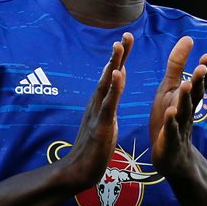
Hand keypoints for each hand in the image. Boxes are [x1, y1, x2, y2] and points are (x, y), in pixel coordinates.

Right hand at [60, 32, 131, 189]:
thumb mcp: (105, 121)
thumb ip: (109, 103)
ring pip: (106, 84)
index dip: (120, 58)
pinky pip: (108, 104)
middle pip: (109, 74)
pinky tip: (118, 75)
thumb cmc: (93, 148)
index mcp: (101, 103)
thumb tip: (115, 87)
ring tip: (119, 46)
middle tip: (126, 34)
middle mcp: (97, 103)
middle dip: (118, 54)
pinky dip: (113, 89)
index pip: (113, 76)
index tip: (128, 39)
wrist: (78, 171)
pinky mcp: (101, 125)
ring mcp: (98, 113)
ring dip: (113, 64)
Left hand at [150, 36, 206, 175]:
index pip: (198, 84)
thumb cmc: (170, 118)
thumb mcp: (171, 88)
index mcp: (187, 99)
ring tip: (186, 85)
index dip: (203, 72)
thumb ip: (178, 65)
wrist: (172, 157)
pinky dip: (171, 123)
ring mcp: (179, 127)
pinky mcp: (168, 141)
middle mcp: (186, 111)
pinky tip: (170, 113)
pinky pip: (170, 131)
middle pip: (194, 95)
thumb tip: (189, 37)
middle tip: (202, 67)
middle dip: (197, 81)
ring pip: (184, 111)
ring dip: (186, 98)